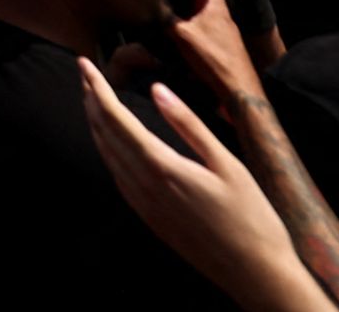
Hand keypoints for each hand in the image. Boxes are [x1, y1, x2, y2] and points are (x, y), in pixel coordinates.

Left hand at [75, 59, 322, 306]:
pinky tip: (111, 142)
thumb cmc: (250, 217)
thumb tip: (158, 89)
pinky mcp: (149, 219)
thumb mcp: (226, 164)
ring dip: (96, 125)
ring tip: (92, 99)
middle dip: (91, 101)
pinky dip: (107, 151)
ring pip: (107, 157)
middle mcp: (144, 187)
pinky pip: (118, 177)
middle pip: (105, 135)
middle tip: (83, 72)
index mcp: (161, 168)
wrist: (254, 274)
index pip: (116, 119)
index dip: (97, 89)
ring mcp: (144, 206)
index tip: (84, 64)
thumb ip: (189, 125)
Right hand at [147, 0, 267, 103]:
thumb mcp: (181, 34)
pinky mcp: (220, 47)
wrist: (237, 90)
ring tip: (165, 13)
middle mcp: (221, 14)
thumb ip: (164, 18)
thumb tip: (145, 7)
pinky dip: (189, 30)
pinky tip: (175, 38)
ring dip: (185, 13)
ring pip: (200, 13)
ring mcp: (222, 31)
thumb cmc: (214, 58)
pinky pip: (201, 30)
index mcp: (215, 3)